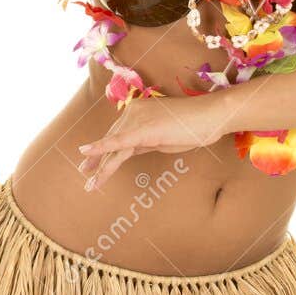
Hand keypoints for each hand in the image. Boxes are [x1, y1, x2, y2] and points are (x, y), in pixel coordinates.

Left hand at [77, 95, 229, 191]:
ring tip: (90, 184)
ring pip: (113, 147)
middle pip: (111, 140)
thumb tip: (133, 150)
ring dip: (101, 166)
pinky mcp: (142, 130)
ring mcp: (136, 120)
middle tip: (84, 171)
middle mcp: (133, 112)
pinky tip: (85, 153)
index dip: (103, 148)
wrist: (210, 116)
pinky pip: (117, 142)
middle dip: (97, 159)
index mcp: (138, 111)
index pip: (117, 133)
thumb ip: (146, 142)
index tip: (91, 161)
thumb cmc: (194, 126)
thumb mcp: (164, 137)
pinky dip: (100, 148)